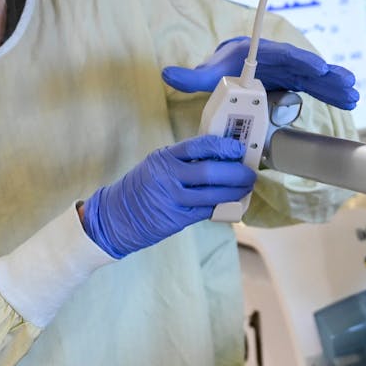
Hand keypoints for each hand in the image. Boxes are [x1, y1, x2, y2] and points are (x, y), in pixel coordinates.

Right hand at [82, 136, 256, 258]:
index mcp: (164, 158)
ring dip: (234, 191)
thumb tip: (220, 156)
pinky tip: (232, 202)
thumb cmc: (141, 187)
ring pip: (212, 194)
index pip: (198, 146)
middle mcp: (167, 177)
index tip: (239, 149)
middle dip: (235, 173)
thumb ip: (183, 160)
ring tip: (245, 187)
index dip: (223, 146)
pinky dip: (222, 206)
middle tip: (249, 173)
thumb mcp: (156, 165)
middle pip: (209, 172)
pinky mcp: (176, 219)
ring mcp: (172, 199)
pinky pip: (207, 211)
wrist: (116, 216)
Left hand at [163, 37, 358, 109]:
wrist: (233, 69)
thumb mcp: (209, 73)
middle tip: (346, 83)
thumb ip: (192, 77)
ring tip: (353, 96)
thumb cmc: (222, 67)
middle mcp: (281, 60)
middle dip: (327, 76)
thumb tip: (167, 74)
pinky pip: (318, 88)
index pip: (285, 55)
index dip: (302, 61)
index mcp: (262, 53)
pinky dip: (333, 93)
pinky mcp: (297, 85)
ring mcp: (292, 73)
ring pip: (317, 79)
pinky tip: (350, 100)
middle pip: (307, 67)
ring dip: (336, 86)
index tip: (317, 67)